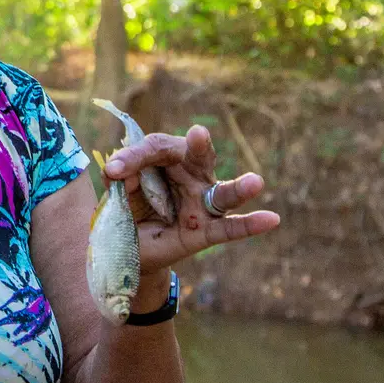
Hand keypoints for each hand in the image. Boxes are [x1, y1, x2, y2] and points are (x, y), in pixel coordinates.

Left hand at [102, 124, 276, 276]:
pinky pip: (230, 228)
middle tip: (198, 134)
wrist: (124, 247)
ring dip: (239, 188)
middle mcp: (191, 177)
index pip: (157, 149)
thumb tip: (120, 173)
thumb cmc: (127, 209)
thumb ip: (121, 179)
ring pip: (223, 194)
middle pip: (198, 157)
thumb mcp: (118, 191)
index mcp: (168, 160)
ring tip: (256, 182)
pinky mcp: (204, 232)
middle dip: (198, 146)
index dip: (134, 157)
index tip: (112, 170)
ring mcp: (201, 205)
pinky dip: (250, 224)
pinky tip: (271, 219)